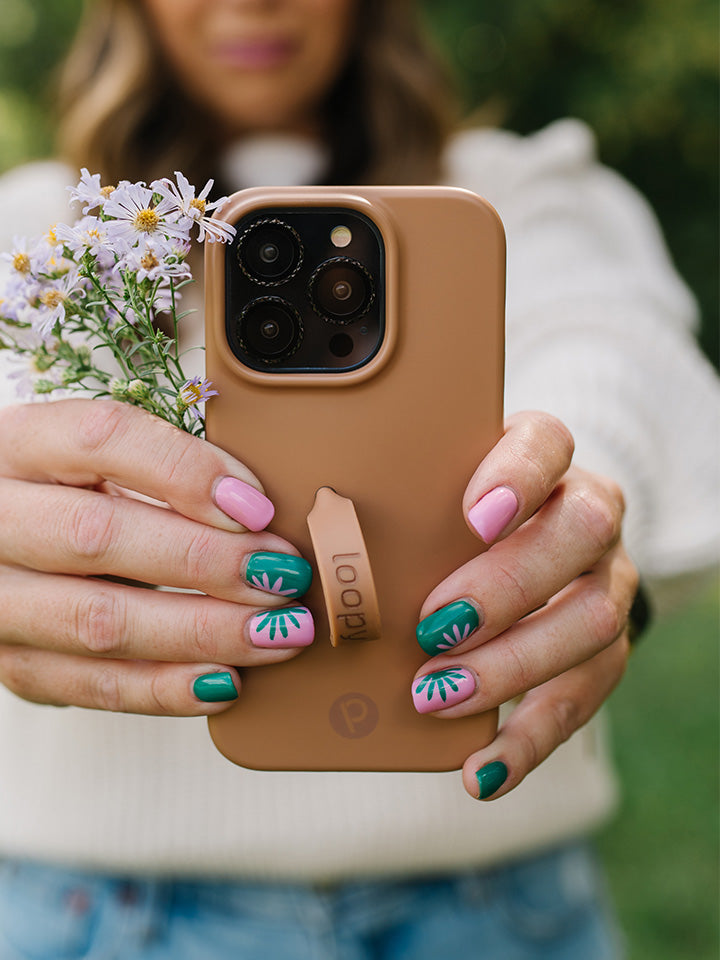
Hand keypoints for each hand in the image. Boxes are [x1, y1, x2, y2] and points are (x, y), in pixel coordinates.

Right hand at [0, 400, 313, 715]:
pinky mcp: (10, 662)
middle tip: (281, 573)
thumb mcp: (101, 461)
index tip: (257, 507)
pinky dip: (166, 687)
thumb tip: (258, 510)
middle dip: (206, 560)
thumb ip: (165, 471)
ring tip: (276, 631)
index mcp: (20, 444)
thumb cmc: (67, 496)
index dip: (186, 473)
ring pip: (98, 622)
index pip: (101, 439)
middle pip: (98, 537)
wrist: (1, 543)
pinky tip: (225, 679)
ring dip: (203, 631)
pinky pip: (91, 685)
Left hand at [411, 411, 636, 799]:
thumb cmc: (448, 518)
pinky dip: (529, 739)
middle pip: (579, 535)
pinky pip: (585, 696)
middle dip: (504, 588)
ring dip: (511, 666)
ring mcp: (606, 580)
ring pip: (593, 620)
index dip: (518, 477)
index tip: (472, 517)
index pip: (546, 443)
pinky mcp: (605, 648)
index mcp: (543, 459)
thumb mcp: (427, 496)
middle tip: (431, 629)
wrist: (522, 551)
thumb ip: (397, 503)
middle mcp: (587, 512)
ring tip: (434, 696)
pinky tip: (479, 770)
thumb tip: (310, 545)